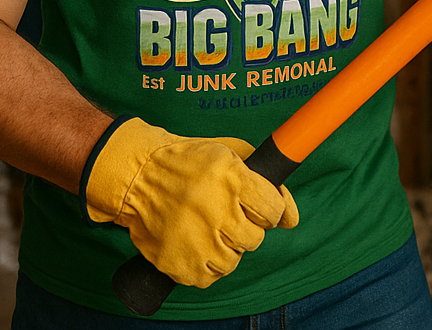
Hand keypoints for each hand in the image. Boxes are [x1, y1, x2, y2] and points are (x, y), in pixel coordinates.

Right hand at [83, 118, 298, 287]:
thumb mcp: (232, 154)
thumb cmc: (192, 162)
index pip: (273, 209)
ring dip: (226, 248)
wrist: (139, 176)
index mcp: (231, 178)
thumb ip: (269, 183)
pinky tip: (195, 242)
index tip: (255, 206)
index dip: (267, 208)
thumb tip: (293, 219)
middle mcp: (215, 210)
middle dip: (246, 228)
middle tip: (227, 215)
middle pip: (255, 238)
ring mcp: (196, 240)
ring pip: (234, 261)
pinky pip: (209, 278)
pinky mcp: (178, 263)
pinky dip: (205, 264)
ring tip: (209, 228)